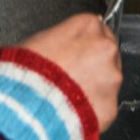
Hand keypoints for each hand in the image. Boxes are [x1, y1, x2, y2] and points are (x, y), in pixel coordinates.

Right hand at [18, 13, 122, 131]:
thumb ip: (60, 39)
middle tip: (72, 77)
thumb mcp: (37, 41)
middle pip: (106, 54)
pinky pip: (104, 107)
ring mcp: (111, 78)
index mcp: (88, 26)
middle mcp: (105, 49)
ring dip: (94, 88)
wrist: (27, 105)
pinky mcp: (111, 105)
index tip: (76, 53)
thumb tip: (60, 45)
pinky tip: (74, 112)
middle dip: (93, 65)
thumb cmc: (28, 73)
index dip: (84, 44)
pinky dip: (92, 111)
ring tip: (70, 97)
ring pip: (108, 82)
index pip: (96, 29)